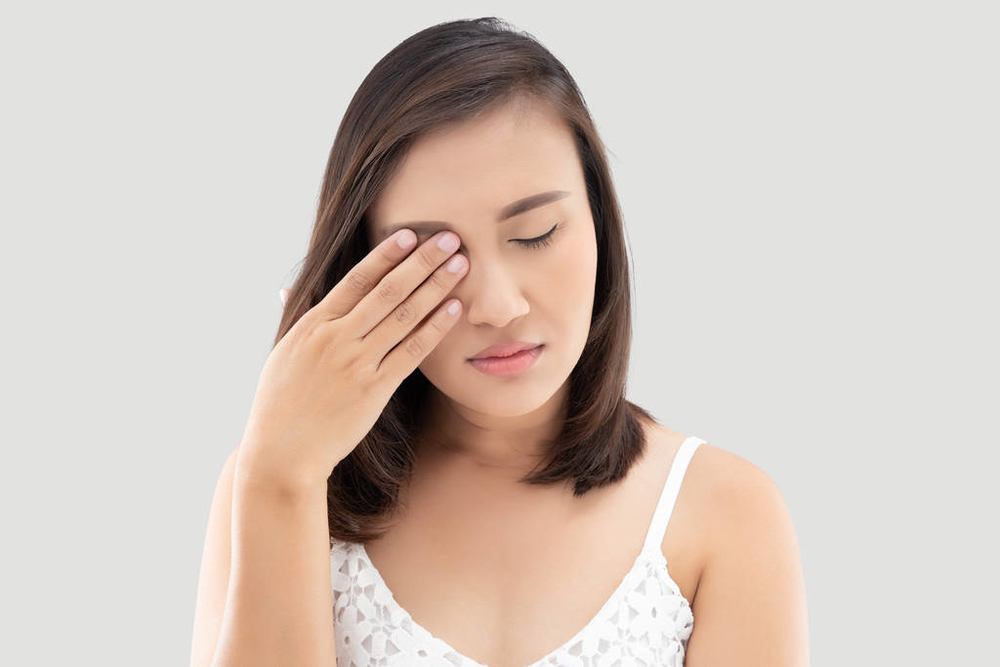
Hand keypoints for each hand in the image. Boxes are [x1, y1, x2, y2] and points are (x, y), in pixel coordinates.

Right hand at [238, 229, 467, 494]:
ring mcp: (356, 363)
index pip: (356, 280)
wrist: (282, 453)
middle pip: (387, 290)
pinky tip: (454, 310)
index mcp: (313, 325)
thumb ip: (295, 318)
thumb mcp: (282, 353)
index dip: (386, 254)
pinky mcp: (373, 390)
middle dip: (421, 261)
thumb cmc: (280, 404)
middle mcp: (336, 338)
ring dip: (435, 287)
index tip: (410, 233)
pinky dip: (434, 329)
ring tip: (460, 265)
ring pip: (404, 316)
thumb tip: (289, 289)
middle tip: (449, 238)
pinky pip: (411, 353)